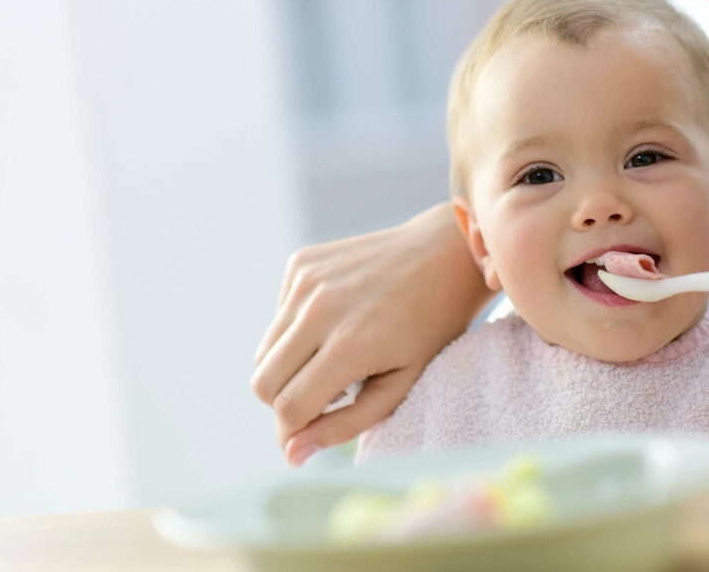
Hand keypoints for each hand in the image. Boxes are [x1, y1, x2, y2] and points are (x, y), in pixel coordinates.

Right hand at [250, 202, 491, 465]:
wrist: (445, 254)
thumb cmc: (431, 327)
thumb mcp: (401, 384)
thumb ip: (346, 425)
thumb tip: (292, 453)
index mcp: (350, 344)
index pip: (289, 407)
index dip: (292, 434)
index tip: (306, 439)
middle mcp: (320, 308)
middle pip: (263, 384)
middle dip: (286, 402)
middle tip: (327, 396)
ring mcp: (307, 280)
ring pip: (264, 352)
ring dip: (290, 368)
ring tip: (336, 358)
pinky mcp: (302, 262)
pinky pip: (278, 317)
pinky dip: (297, 331)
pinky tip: (337, 321)